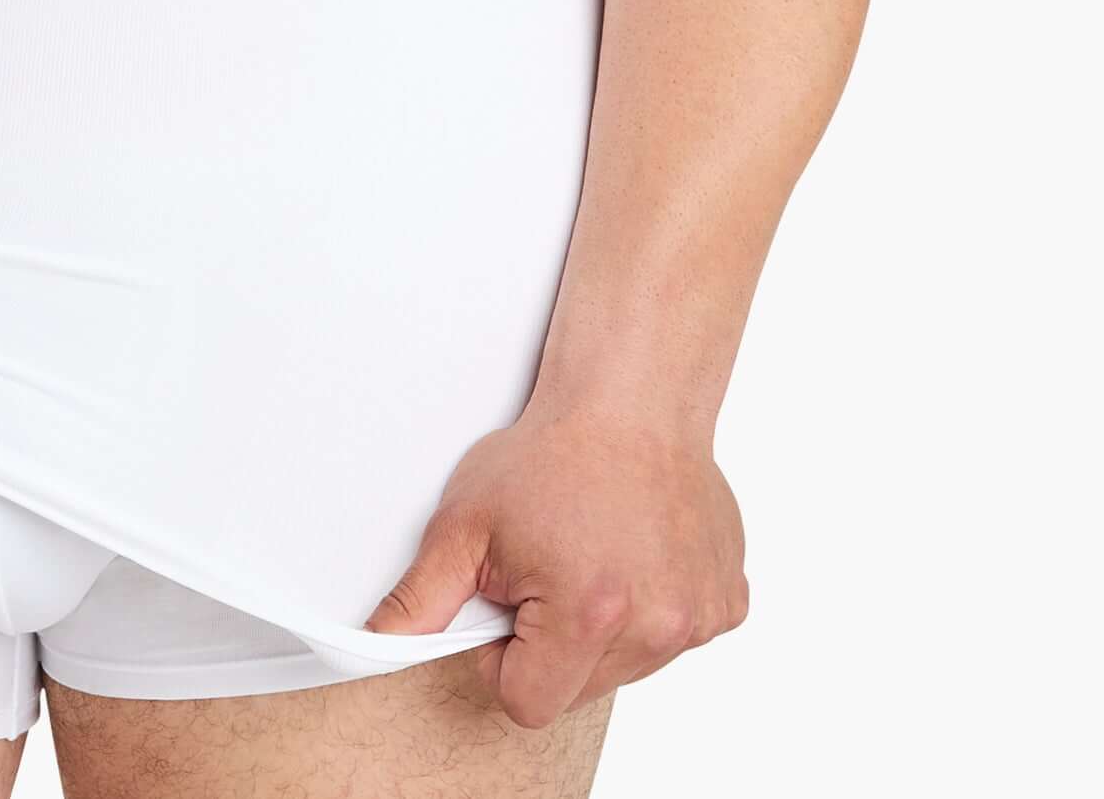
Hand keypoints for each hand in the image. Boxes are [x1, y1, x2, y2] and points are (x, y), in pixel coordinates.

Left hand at [365, 400, 747, 728]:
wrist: (632, 399)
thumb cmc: (552, 453)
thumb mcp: (466, 523)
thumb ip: (420, 598)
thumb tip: (378, 643)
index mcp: (588, 614)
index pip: (528, 703)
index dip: (502, 660)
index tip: (506, 609)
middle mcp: (654, 626)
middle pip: (579, 690)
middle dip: (552, 644)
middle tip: (546, 569)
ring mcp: (697, 618)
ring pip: (627, 667)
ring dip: (603, 629)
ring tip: (592, 554)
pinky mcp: (725, 604)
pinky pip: (674, 637)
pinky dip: (651, 607)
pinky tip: (636, 553)